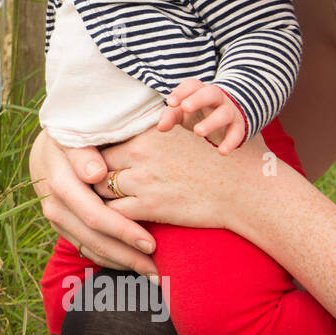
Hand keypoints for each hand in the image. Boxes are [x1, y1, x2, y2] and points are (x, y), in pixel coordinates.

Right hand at [29, 128, 158, 275]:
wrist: (48, 145)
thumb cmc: (73, 135)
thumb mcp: (76, 135)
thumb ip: (84, 153)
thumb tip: (96, 175)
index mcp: (59, 180)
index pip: (93, 213)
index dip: (122, 230)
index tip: (151, 244)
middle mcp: (54, 203)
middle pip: (92, 237)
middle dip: (126, 255)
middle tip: (157, 269)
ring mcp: (55, 217)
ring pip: (88, 247)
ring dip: (121, 262)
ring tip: (152, 273)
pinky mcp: (61, 225)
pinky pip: (84, 248)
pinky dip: (108, 259)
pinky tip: (131, 266)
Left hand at [94, 122, 269, 231]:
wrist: (243, 190)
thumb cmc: (218, 160)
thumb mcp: (187, 131)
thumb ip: (161, 125)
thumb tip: (147, 116)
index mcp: (149, 131)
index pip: (106, 138)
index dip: (100, 152)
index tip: (94, 160)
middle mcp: (141, 151)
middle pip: (97, 162)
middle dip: (95, 173)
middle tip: (92, 181)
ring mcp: (143, 179)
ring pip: (99, 187)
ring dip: (99, 194)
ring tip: (101, 199)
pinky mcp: (149, 206)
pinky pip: (112, 212)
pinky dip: (109, 217)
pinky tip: (114, 217)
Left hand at [158, 79, 245, 154]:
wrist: (229, 116)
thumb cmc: (199, 112)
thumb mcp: (183, 113)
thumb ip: (170, 116)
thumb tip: (161, 127)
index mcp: (200, 91)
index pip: (192, 85)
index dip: (181, 92)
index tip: (170, 102)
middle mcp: (217, 98)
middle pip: (211, 93)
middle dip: (198, 99)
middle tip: (185, 107)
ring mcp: (229, 111)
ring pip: (224, 113)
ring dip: (212, 122)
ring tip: (198, 132)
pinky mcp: (238, 126)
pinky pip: (237, 133)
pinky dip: (231, 142)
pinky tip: (222, 151)